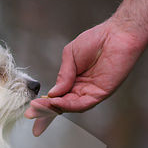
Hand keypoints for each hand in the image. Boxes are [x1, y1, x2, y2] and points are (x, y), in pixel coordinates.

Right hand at [25, 19, 147, 135]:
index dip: (43, 106)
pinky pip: (82, 103)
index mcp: (72, 81)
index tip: (30, 112)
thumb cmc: (96, 40)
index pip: (56, 97)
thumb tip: (52, 93)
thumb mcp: (70, 55)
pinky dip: (68, 105)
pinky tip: (57, 101)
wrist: (117, 34)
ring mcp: (90, 92)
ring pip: (69, 107)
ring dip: (54, 108)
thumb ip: (62, 75)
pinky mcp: (101, 93)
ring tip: (41, 106)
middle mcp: (81, 89)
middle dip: (45, 111)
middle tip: (31, 114)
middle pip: (60, 105)